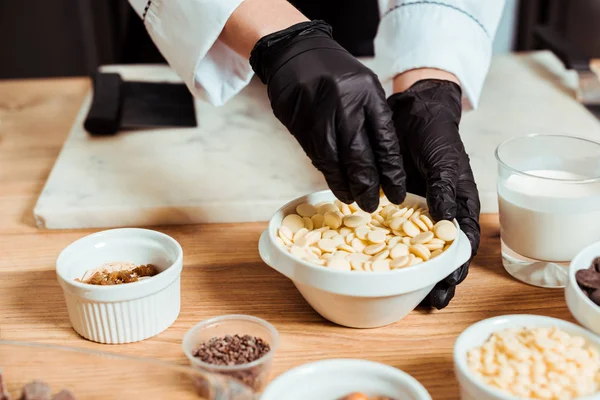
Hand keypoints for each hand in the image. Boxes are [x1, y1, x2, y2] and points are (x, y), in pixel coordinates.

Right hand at [250, 21, 405, 211]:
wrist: (296, 53)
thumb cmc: (336, 73)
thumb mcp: (365, 87)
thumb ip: (374, 120)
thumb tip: (382, 162)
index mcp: (368, 95)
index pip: (385, 142)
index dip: (391, 172)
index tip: (396, 192)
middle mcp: (345, 106)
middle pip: (360, 158)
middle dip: (368, 186)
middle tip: (373, 205)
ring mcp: (320, 117)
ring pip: (335, 162)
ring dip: (344, 185)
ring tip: (353, 199)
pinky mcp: (300, 125)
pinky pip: (317, 157)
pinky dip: (328, 173)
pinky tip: (335, 183)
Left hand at [387, 79, 480, 308]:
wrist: (411, 111)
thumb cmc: (436, 134)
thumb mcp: (443, 161)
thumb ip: (445, 189)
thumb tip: (447, 220)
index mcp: (459, 204)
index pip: (462, 243)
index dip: (457, 267)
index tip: (448, 286)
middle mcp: (438, 212)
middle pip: (440, 253)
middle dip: (437, 278)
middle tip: (430, 302)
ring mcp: (415, 210)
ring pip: (415, 246)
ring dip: (413, 269)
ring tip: (406, 291)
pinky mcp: (393, 204)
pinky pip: (390, 229)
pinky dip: (387, 245)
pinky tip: (378, 259)